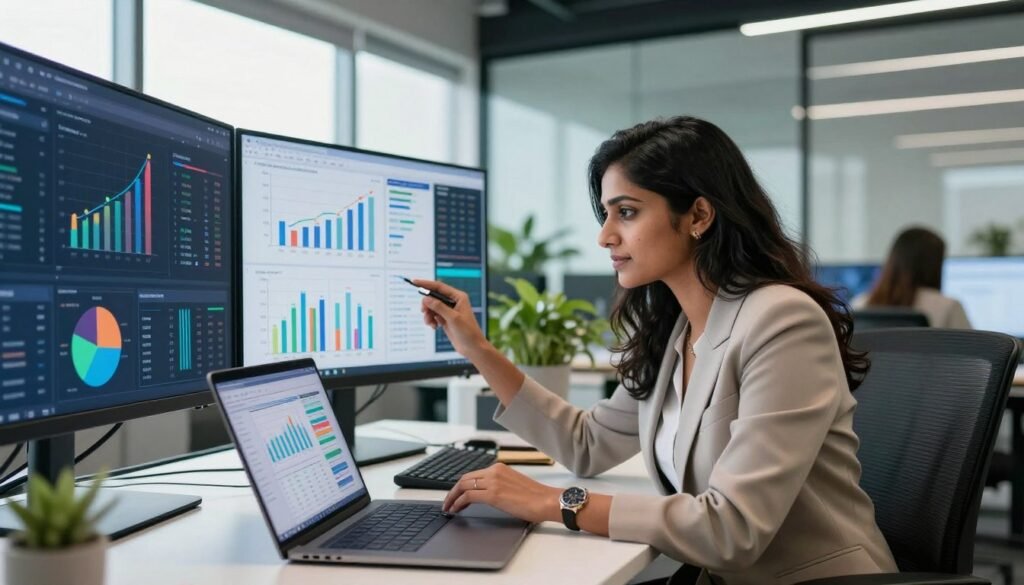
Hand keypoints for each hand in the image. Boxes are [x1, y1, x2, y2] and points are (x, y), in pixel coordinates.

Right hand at [415, 278, 487, 357]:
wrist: (472, 348)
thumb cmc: (468, 332)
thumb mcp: (453, 318)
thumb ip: (439, 307)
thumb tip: (426, 299)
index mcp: (458, 297)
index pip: (439, 287)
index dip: (426, 284)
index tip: (414, 282)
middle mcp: (453, 302)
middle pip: (433, 297)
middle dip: (427, 304)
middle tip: (424, 312)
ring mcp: (448, 311)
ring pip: (431, 307)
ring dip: (428, 314)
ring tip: (431, 323)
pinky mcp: (445, 319)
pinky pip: (433, 315)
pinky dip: (430, 320)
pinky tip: (434, 326)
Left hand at [442, 463, 561, 523]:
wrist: (546, 501)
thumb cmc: (535, 497)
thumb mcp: (513, 484)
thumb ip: (499, 485)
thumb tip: (486, 494)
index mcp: (499, 468)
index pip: (474, 475)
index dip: (461, 485)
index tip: (456, 494)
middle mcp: (494, 471)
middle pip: (465, 479)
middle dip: (453, 491)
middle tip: (447, 501)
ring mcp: (493, 481)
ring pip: (463, 486)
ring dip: (453, 497)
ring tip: (449, 507)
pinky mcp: (493, 494)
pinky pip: (468, 496)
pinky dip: (458, 502)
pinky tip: (456, 509)